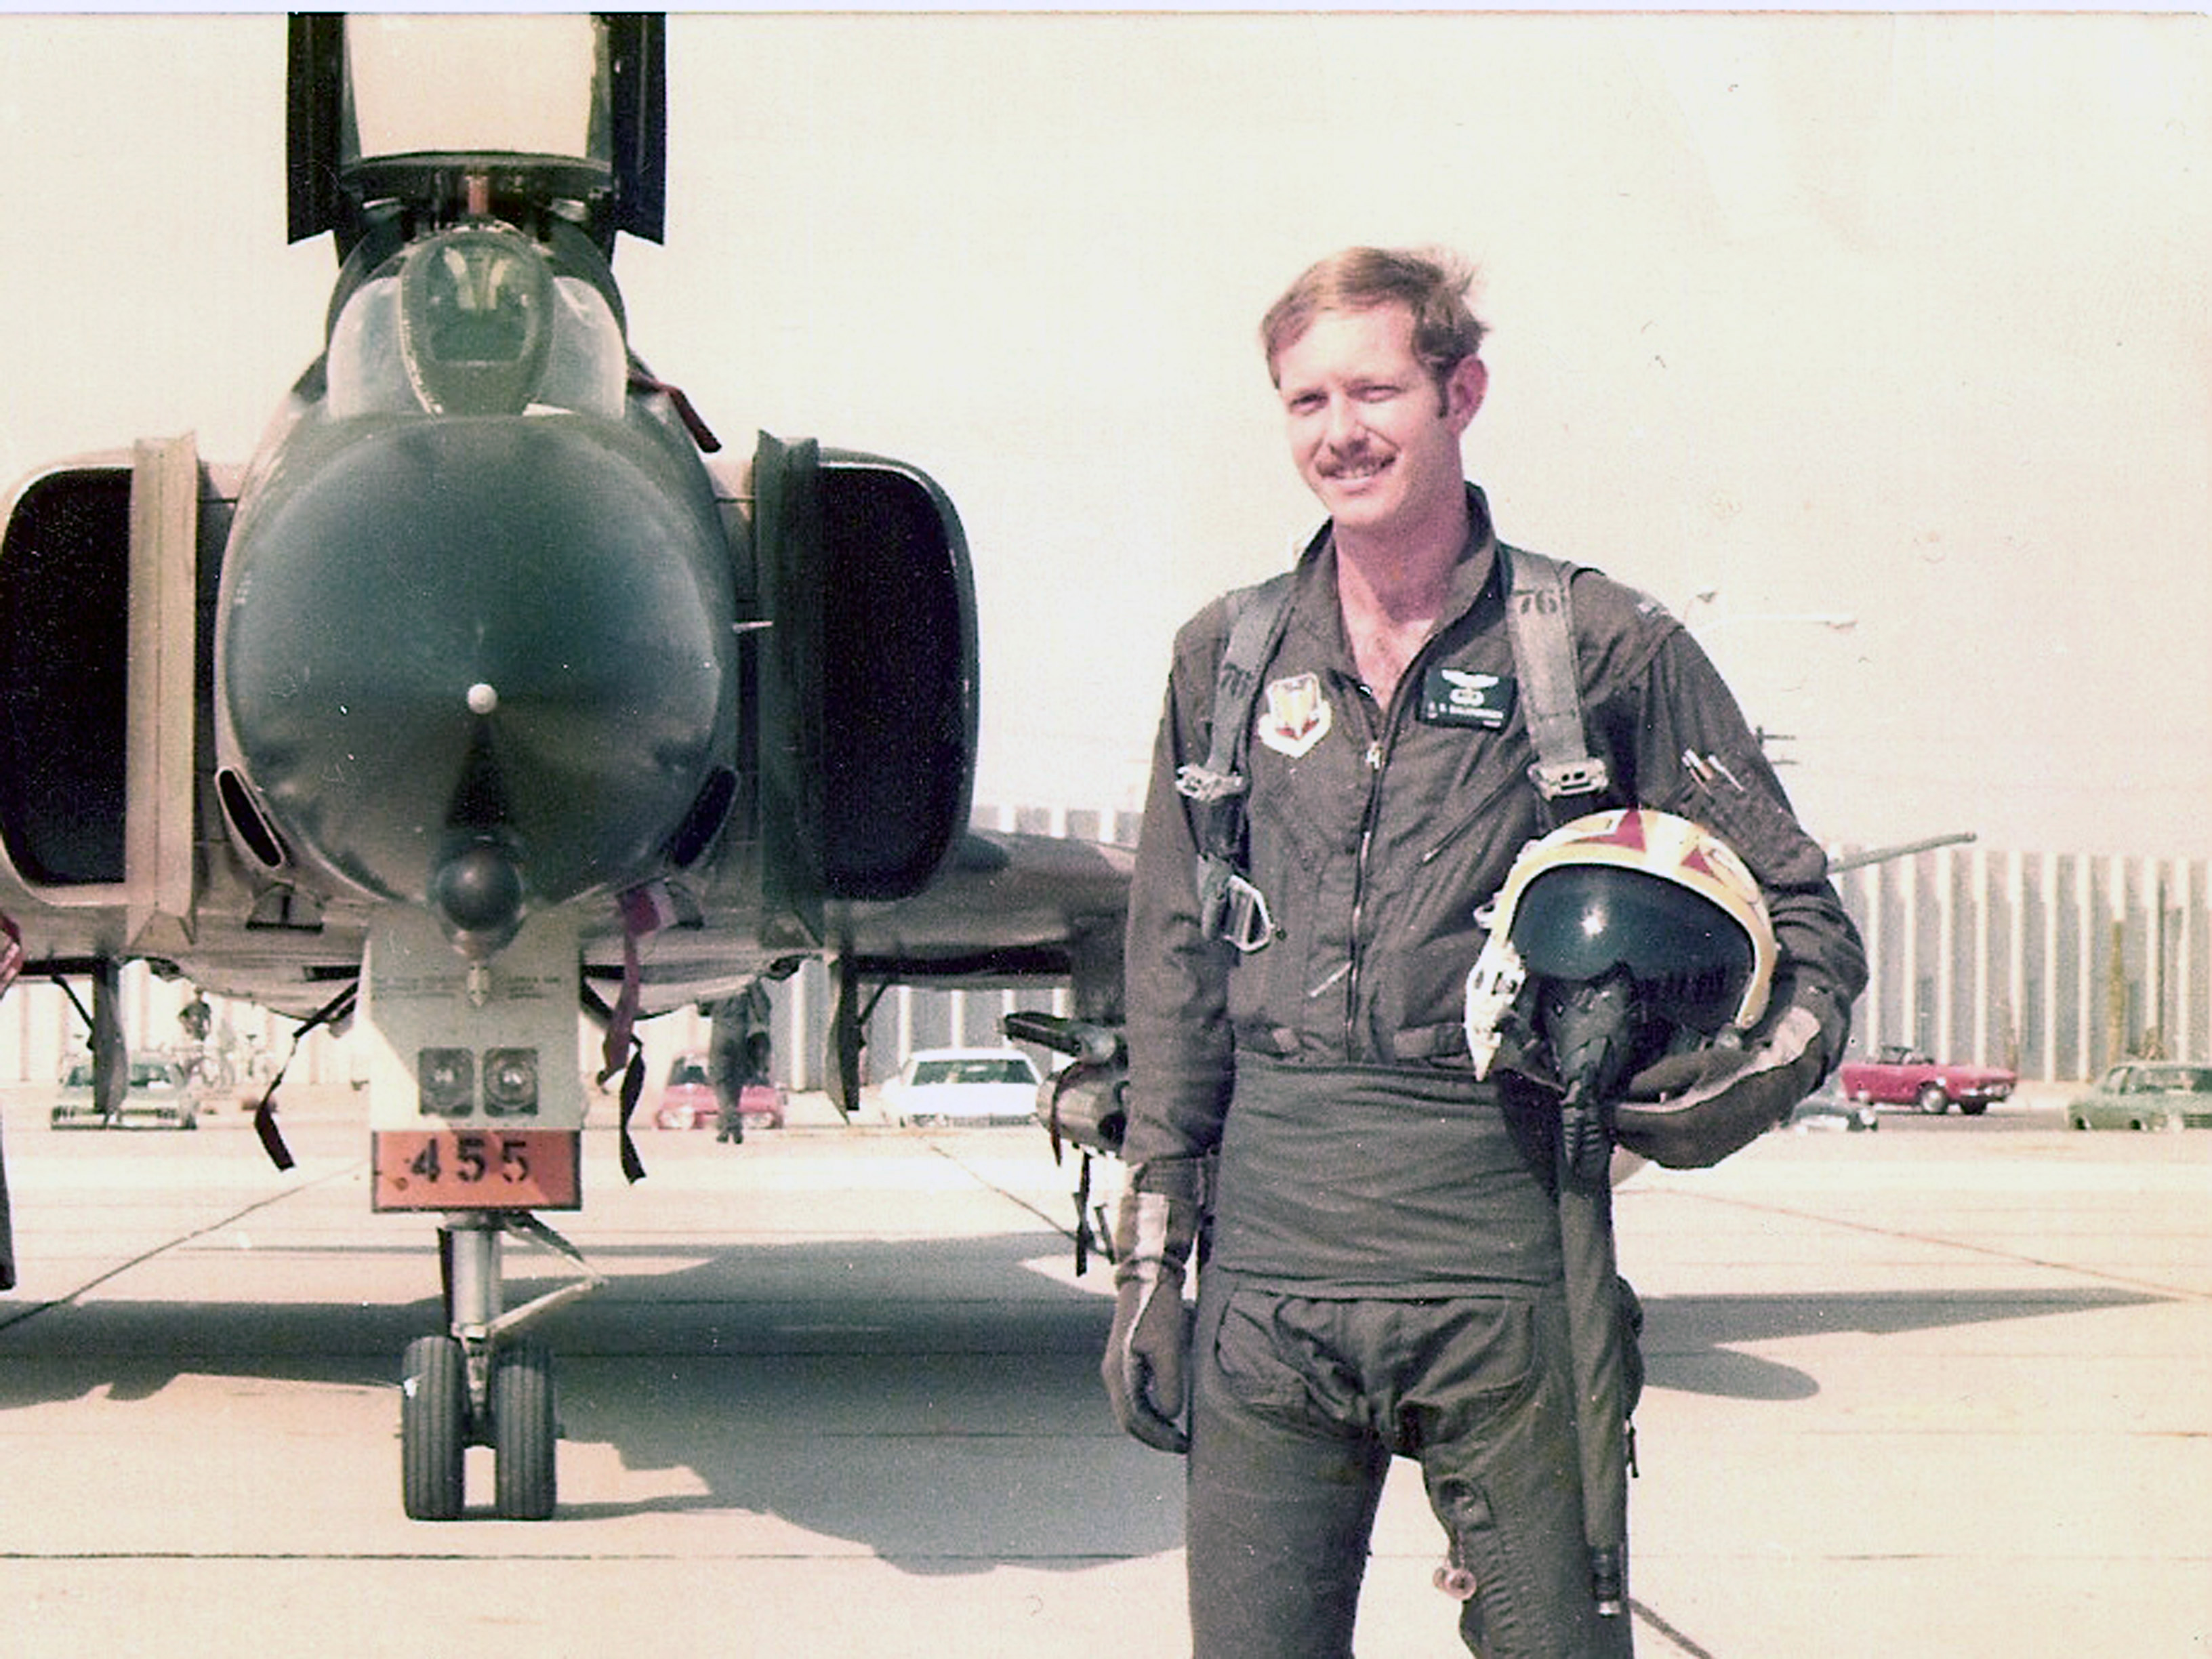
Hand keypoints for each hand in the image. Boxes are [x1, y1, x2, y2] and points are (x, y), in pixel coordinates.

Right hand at [1101, 1172, 1200, 1452]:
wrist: (1148, 1280)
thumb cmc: (1160, 1311)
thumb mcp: (1170, 1347)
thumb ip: (1169, 1383)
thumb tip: (1169, 1414)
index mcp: (1119, 1372)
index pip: (1135, 1420)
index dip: (1158, 1437)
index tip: (1182, 1445)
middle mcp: (1112, 1374)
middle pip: (1129, 1420)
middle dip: (1154, 1437)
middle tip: (1182, 1446)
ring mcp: (1116, 1369)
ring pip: (1130, 1411)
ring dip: (1152, 1426)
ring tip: (1177, 1435)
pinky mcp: (1124, 1363)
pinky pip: (1133, 1398)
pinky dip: (1149, 1412)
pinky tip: (1168, 1413)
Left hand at [1615, 1003, 1824, 1167]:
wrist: (1775, 1090)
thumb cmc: (1734, 1071)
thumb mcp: (1690, 1065)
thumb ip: (1651, 1078)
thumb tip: (1621, 1091)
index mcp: (1680, 1123)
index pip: (1624, 1121)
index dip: (1604, 1110)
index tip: (1591, 1098)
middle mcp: (1686, 1149)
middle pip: (1630, 1141)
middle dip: (1615, 1123)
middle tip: (1606, 1102)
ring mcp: (1695, 1160)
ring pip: (1645, 1151)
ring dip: (1633, 1133)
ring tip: (1630, 1109)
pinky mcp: (1703, 1162)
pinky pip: (1665, 1157)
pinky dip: (1653, 1142)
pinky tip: (1657, 1120)